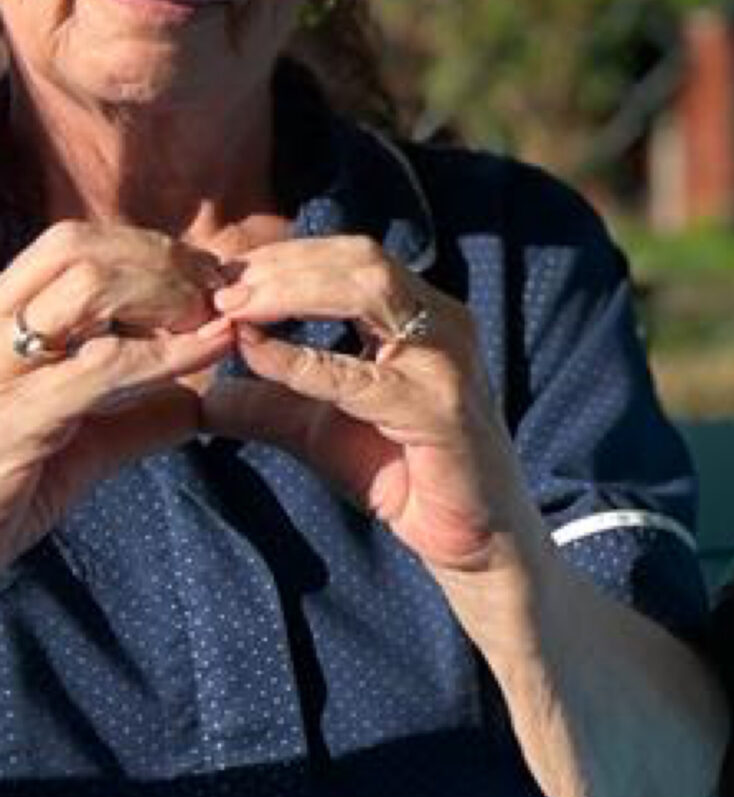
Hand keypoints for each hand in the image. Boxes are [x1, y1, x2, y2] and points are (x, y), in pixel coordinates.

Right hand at [0, 223, 236, 569]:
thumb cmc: (1, 503)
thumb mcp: (74, 452)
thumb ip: (131, 422)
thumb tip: (195, 404)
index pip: (66, 249)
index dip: (143, 250)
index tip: (202, 277)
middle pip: (75, 249)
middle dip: (159, 259)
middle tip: (216, 290)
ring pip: (87, 287)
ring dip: (168, 293)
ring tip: (215, 318)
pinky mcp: (16, 420)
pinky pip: (105, 367)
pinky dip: (171, 352)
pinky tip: (215, 347)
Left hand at [202, 238, 537, 575]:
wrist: (472, 538)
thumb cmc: (402, 474)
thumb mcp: (319, 427)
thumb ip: (267, 404)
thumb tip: (198, 396)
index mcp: (421, 315)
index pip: (350, 258)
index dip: (283, 257)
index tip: (218, 273)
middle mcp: (442, 323)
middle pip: (359, 259)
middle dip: (282, 265)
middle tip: (215, 285)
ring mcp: (446, 361)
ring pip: (367, 291)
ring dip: (289, 292)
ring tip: (231, 308)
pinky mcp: (438, 408)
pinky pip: (358, 375)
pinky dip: (299, 359)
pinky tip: (253, 354)